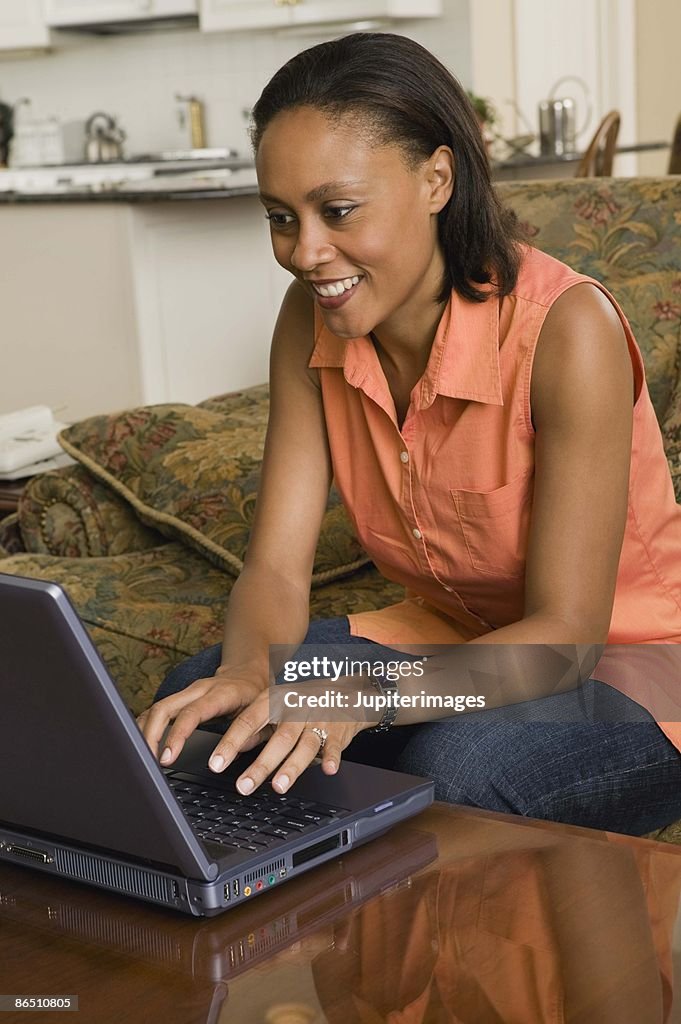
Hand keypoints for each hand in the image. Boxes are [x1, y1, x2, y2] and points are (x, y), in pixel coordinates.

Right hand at [136, 663, 270, 764]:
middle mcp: (199, 690)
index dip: (177, 735)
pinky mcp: (180, 698)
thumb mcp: (262, 713)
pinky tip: (142, 743)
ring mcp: (187, 692)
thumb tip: (231, 755)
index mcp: (220, 694)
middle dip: (151, 735)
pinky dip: (146, 727)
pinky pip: (157, 710)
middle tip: (150, 762)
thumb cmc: (256, 695)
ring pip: (156, 708)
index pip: (192, 713)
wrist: (248, 672)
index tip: (168, 758)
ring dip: (144, 732)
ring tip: (143, 757)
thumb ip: (251, 734)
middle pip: (164, 707)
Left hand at [206, 678, 378, 794]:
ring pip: (304, 745)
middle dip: (261, 765)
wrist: (341, 689)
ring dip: (292, 767)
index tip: (217, 763)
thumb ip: (256, 729)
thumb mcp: (274, 708)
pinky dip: (331, 757)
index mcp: (274, 701)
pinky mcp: (338, 730)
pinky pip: (334, 745)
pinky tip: (328, 769)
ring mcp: (317, 720)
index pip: (248, 721)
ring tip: (278, 786)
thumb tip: (233, 750)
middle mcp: (295, 710)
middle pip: (277, 739)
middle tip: (243, 786)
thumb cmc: (301, 702)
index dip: (231, 743)